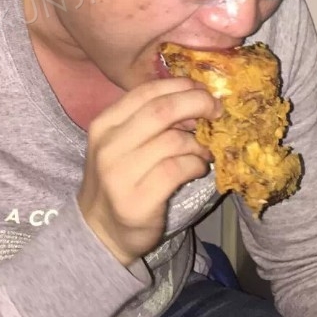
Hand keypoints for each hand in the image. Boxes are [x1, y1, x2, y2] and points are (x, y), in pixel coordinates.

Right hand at [78, 78, 218, 265]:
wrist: (100, 231)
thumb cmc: (119, 180)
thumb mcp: (122, 143)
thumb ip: (148, 121)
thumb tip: (194, 99)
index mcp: (104, 124)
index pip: (145, 92)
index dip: (179, 86)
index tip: (202, 90)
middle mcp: (108, 145)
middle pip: (161, 111)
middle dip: (196, 104)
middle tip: (216, 110)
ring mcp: (121, 174)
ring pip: (173, 141)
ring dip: (198, 143)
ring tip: (204, 150)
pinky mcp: (139, 200)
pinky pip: (178, 170)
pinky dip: (196, 164)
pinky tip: (198, 168)